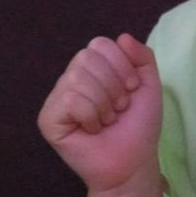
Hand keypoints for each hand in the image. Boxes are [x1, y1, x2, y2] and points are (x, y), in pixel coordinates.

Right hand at [38, 34, 162, 196]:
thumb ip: (141, 56)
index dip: (122, 65)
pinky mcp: (47, 120)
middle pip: (87, 57)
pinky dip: (91, 115)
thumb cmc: (139, 123)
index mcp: (92, 69)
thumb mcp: (148, 83)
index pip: (100, 44)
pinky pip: (69, 100)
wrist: (133, 160)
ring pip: (78, 78)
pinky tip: (93, 129)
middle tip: (118, 107)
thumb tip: (122, 36)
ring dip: (104, 103)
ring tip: (107, 120)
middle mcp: (71, 80)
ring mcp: (56, 99)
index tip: (132, 89)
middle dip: (114, 85)